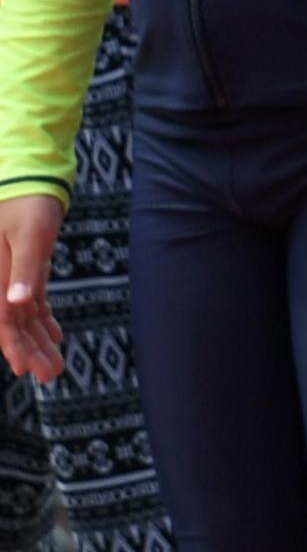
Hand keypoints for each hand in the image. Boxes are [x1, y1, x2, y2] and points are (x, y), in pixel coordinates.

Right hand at [0, 195, 64, 381]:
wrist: (27, 175)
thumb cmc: (27, 203)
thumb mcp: (30, 234)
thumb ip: (26, 269)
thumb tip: (17, 303)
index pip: (3, 322)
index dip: (14, 347)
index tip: (26, 370)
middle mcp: (2, 281)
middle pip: (13, 325)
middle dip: (31, 351)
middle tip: (51, 375)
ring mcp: (13, 275)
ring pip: (24, 316)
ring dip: (39, 340)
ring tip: (56, 364)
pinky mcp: (26, 267)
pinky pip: (31, 301)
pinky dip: (42, 319)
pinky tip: (54, 335)